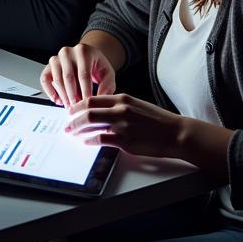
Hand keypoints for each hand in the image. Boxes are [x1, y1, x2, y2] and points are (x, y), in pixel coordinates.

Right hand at [40, 43, 116, 107]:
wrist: (87, 57)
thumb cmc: (96, 66)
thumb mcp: (108, 73)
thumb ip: (107, 86)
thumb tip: (99, 100)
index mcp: (83, 51)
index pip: (83, 74)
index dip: (85, 91)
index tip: (88, 105)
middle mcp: (67, 52)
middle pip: (68, 77)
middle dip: (74, 96)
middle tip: (78, 109)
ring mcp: (56, 58)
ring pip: (57, 80)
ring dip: (64, 96)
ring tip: (71, 107)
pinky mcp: (48, 65)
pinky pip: (45, 79)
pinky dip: (50, 92)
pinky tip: (59, 101)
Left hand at [63, 93, 183, 158]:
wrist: (175, 132)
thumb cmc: (157, 120)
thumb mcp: (136, 105)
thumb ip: (119, 106)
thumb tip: (100, 110)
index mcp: (122, 98)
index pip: (93, 99)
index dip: (78, 105)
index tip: (71, 110)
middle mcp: (120, 109)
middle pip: (87, 110)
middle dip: (73, 118)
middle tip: (67, 123)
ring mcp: (122, 125)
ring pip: (91, 123)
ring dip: (78, 129)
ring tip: (72, 133)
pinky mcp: (125, 141)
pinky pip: (100, 139)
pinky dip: (90, 140)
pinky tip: (86, 142)